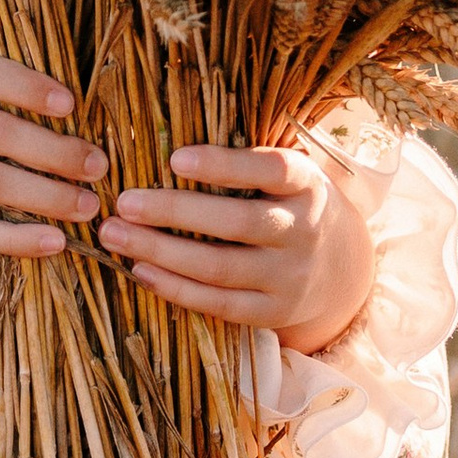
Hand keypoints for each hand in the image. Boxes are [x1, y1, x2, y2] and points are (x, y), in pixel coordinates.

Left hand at [98, 143, 374, 354]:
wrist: (342, 268)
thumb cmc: (289, 204)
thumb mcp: (287, 176)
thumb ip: (244, 162)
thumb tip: (163, 146)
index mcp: (307, 184)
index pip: (271, 170)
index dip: (224, 165)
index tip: (174, 159)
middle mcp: (304, 230)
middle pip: (238, 222)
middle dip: (174, 212)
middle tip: (123, 202)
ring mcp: (291, 276)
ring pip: (221, 268)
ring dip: (161, 252)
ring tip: (114, 236)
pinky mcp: (274, 312)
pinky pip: (219, 304)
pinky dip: (175, 288)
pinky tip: (140, 270)